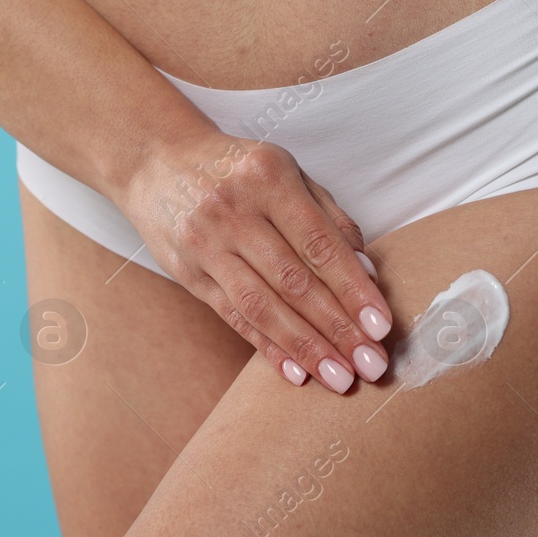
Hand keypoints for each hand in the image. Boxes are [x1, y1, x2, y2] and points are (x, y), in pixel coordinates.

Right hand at [118, 131, 392, 394]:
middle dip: (337, 329)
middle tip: (370, 365)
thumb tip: (367, 271)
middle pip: (294, 281)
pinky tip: (294, 372)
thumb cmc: (235, 168)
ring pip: (262, 306)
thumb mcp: (286, 171)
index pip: (320, 245)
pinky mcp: (188, 273)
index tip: (381, 326)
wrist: (156, 159)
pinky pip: (233, 316)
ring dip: (305, 347)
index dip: (354, 289)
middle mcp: (234, 211)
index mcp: (269, 179)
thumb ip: (328, 216)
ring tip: (338, 377)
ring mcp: (206, 244)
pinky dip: (266, 347)